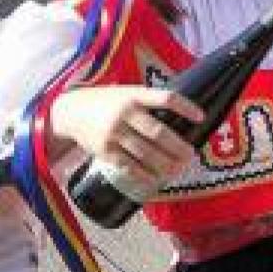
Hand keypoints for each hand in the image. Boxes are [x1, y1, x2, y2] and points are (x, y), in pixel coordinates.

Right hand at [49, 86, 201, 194]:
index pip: (165, 98)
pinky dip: (144, 174)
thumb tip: (181, 115)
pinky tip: (156, 178)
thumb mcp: (127, 93)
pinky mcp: (105, 151)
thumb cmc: (108, 102)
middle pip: (158, 132)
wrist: (70, 112)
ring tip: (178, 169)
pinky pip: (129, 166)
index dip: (185, 107)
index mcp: (134, 95)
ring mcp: (114, 134)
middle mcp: (124, 113)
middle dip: (178, 147)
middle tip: (190, 155)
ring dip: (165, 164)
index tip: (201, 117)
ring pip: (145, 153)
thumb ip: (148, 102)